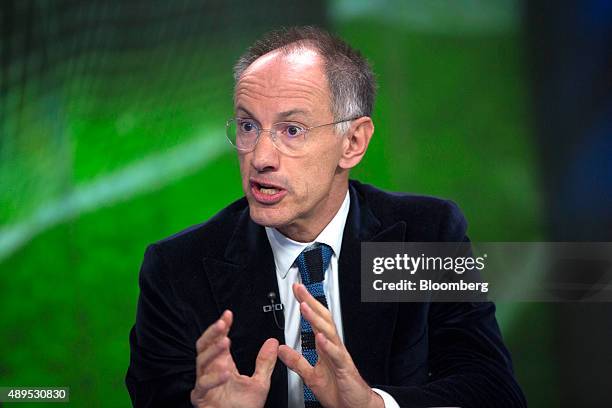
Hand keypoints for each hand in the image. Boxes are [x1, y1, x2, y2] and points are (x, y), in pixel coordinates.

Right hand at [190, 310, 278, 407]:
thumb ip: (265, 363)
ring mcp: (205, 383)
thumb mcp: (260, 383)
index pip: (218, 340)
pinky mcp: (201, 397)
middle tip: (222, 323)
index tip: (228, 315)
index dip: (222, 327)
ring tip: (225, 342)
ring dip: (213, 350)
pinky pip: (203, 384)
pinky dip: (214, 377)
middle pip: (204, 346)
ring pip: (202, 361)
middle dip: (212, 333)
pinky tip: (225, 372)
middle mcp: (212, 371)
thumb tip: (273, 343)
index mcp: (223, 364)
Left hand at [278, 284, 383, 407]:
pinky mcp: (345, 369)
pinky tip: (320, 337)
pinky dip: (328, 346)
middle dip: (311, 302)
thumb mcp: (311, 376)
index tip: (296, 291)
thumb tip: (282, 350)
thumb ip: (297, 362)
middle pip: (322, 319)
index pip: (314, 320)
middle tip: (300, 289)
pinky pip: (336, 355)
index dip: (306, 304)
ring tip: (305, 306)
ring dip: (316, 319)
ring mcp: (340, 357)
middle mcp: (333, 348)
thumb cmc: (339, 391)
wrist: (356, 407)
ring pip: (328, 333)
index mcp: (325, 347)